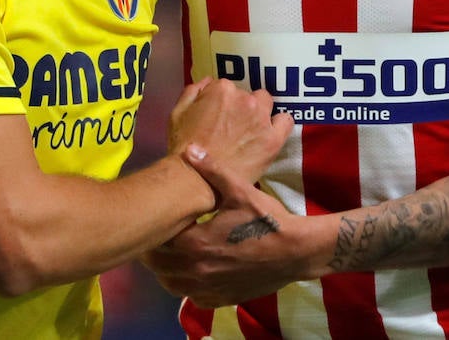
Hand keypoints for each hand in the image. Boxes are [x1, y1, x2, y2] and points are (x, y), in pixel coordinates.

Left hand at [142, 143, 317, 307]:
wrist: (295, 252)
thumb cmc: (267, 220)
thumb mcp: (240, 190)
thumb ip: (212, 170)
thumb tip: (188, 149)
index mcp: (195, 242)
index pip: (159, 239)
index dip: (154, 229)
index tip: (153, 219)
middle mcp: (196, 270)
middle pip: (158, 265)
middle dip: (153, 250)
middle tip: (156, 236)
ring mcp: (208, 288)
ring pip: (171, 285)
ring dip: (166, 271)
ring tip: (168, 254)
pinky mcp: (221, 299)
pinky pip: (192, 297)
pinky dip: (186, 286)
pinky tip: (192, 272)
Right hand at [166, 79, 292, 188]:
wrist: (195, 178)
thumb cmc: (182, 145)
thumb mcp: (178, 112)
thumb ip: (193, 91)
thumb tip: (209, 82)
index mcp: (222, 89)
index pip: (228, 87)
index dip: (223, 102)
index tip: (220, 116)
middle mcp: (245, 99)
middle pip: (248, 95)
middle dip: (241, 106)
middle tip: (233, 126)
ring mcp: (261, 118)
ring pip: (266, 104)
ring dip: (259, 112)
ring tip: (250, 130)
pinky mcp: (272, 138)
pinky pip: (285, 121)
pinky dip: (279, 123)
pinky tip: (269, 132)